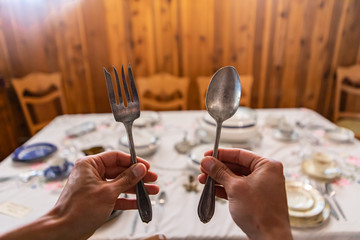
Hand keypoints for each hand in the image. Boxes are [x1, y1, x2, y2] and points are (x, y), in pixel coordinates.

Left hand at [0, 151, 158, 239]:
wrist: (63, 231)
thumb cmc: (77, 209)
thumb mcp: (108, 192)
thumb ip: (126, 179)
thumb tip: (140, 168)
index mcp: (90, 164)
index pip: (116, 157)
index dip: (133, 161)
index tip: (146, 166)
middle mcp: (92, 173)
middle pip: (120, 171)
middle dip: (137, 176)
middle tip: (152, 179)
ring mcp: (95, 187)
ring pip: (120, 184)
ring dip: (136, 188)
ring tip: (152, 191)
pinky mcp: (98, 200)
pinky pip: (116, 196)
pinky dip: (128, 199)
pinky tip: (140, 202)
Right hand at [198, 148, 291, 239]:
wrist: (269, 237)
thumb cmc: (260, 212)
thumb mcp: (235, 187)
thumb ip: (220, 172)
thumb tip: (207, 161)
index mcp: (267, 165)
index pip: (240, 154)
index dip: (221, 154)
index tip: (207, 154)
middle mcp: (266, 174)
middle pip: (237, 165)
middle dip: (218, 168)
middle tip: (203, 168)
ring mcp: (261, 186)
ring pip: (235, 177)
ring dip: (219, 178)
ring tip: (203, 179)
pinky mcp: (256, 198)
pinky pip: (238, 188)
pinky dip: (225, 188)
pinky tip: (212, 189)